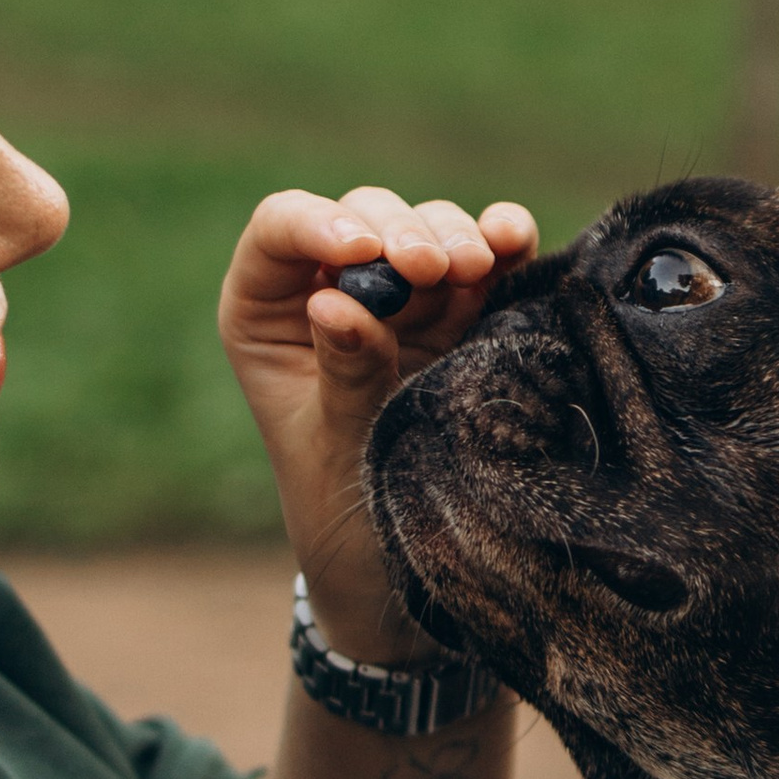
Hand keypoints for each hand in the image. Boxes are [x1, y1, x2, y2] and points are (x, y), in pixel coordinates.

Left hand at [218, 185, 535, 658]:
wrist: (400, 560)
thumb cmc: (342, 507)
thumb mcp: (335, 447)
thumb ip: (343, 374)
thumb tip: (335, 301)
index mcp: (266, 314)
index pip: (281, 230)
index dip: (318, 223)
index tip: (364, 253)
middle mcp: (332, 290)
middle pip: (365, 218)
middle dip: (403, 232)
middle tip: (432, 270)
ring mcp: (402, 297)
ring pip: (428, 228)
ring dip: (455, 238)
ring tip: (474, 269)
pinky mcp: (463, 311)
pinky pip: (486, 256)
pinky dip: (503, 240)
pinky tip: (512, 240)